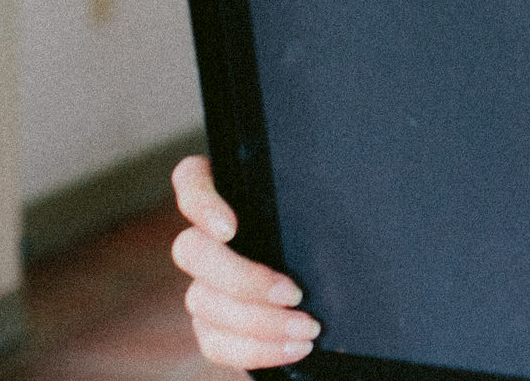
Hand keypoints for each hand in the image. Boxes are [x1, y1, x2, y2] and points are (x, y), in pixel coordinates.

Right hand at [169, 154, 319, 368]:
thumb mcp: (327, 211)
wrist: (336, 285)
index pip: (191, 179)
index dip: (199, 202)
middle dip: (242, 278)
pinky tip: (295, 348)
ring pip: (202, 302)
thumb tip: (338, 205)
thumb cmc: (336, 232)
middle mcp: (207, 237)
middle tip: (294, 293)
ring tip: (308, 328)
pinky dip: (255, 350)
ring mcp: (203, 283)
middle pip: (191, 250)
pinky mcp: (212, 324)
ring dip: (258, 322)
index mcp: (232, 193)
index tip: (229, 228)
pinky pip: (215, 343)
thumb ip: (315, 203)